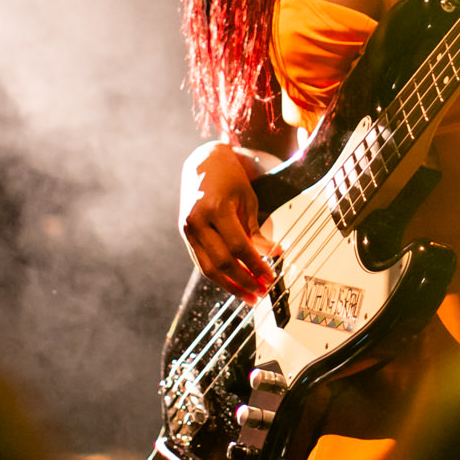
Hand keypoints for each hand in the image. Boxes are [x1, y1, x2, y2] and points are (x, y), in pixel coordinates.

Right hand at [179, 141, 281, 301]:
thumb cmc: (229, 178)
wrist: (203, 163)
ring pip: (208, 268)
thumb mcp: (248, 200)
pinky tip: (234, 284)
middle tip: (262, 292)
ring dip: (230, 286)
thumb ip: (256, 231)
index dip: (255, 265)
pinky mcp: (186, 236)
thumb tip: (273, 254)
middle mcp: (197, 221)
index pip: (238, 247)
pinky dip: (218, 276)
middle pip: (222, 262)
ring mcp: (188, 230)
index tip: (270, 277)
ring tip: (250, 296)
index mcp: (215, 209)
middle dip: (244, 281)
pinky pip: (202, 262)